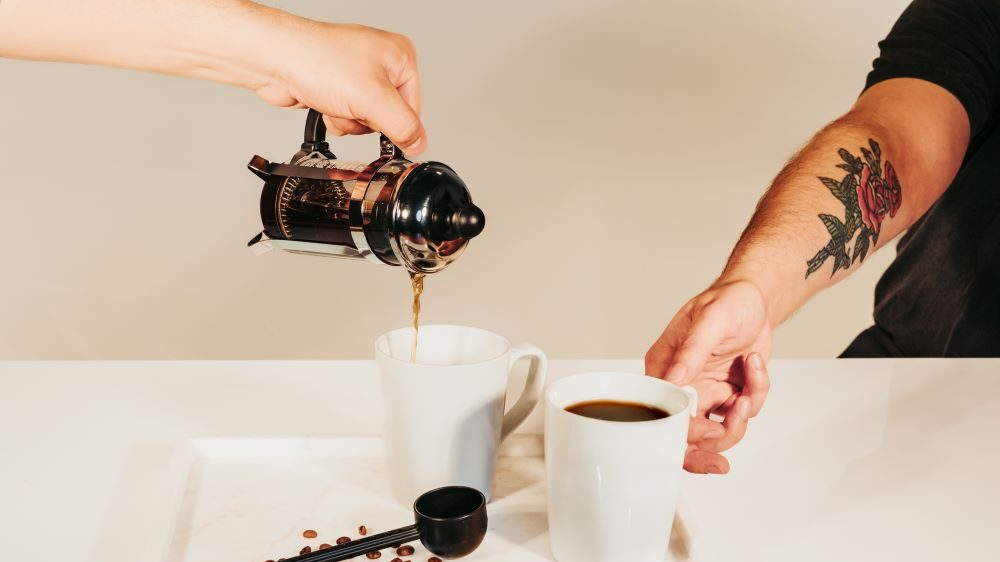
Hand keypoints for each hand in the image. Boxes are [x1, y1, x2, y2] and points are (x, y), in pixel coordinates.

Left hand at [253, 19, 425, 153]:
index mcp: (400, 57)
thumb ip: (403, 126)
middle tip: (353, 104)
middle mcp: (382, 63)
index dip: (394, 122)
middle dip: (367, 120)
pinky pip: (348, 118)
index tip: (376, 117)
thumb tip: (419, 144)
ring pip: (367, 121)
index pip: (414, 109)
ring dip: (349, 121)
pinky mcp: (339, 88)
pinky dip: (337, 118)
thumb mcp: (373, 99)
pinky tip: (325, 102)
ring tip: (337, 100)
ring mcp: (358, 75)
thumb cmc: (317, 60)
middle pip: (390, 117)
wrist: (276, 60)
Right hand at [645, 280, 772, 473]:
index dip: (681, 432)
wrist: (756, 300)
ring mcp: (705, 392)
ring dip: (737, 421)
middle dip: (706, 447)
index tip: (707, 432)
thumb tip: (674, 379)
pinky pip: (741, 414)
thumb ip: (692, 352)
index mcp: (664, 368)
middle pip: (684, 434)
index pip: (662, 412)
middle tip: (721, 464)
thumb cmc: (727, 302)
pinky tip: (755, 367)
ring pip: (715, 432)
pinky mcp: (727, 394)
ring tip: (747, 394)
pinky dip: (755, 394)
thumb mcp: (710, 321)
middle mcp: (681, 385)